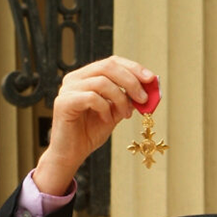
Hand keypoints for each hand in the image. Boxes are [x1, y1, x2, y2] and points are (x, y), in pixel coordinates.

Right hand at [34, 56, 155, 194]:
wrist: (71, 154)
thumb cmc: (90, 133)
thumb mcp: (115, 113)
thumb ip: (128, 100)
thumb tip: (148, 89)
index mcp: (86, 76)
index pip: (112, 62)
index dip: (133, 68)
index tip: (151, 78)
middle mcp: (75, 78)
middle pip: (108, 67)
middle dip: (131, 81)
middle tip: (144, 98)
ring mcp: (67, 89)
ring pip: (102, 82)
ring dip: (120, 99)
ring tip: (125, 115)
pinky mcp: (64, 102)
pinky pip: (92, 97)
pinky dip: (105, 108)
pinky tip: (106, 120)